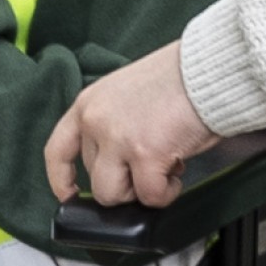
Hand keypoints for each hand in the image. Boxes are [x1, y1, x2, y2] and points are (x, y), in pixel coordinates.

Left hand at [45, 43, 216, 210]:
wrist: (208, 69)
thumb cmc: (179, 79)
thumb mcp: (126, 95)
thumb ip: (112, 126)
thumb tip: (118, 164)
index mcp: (88, 104)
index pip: (57, 151)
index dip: (61, 179)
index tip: (69, 194)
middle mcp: (96, 121)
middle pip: (95, 180)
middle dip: (126, 181)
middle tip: (152, 165)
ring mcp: (118, 139)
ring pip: (114, 195)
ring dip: (140, 191)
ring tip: (164, 170)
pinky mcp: (146, 155)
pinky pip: (150, 196)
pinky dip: (166, 192)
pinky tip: (177, 172)